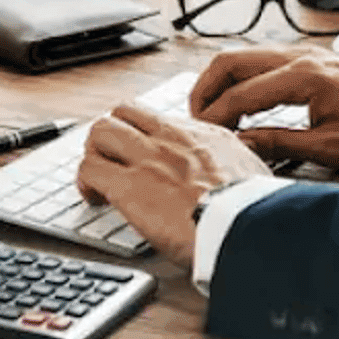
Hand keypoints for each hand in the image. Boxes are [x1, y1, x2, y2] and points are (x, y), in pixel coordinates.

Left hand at [76, 103, 269, 269]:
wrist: (244, 226)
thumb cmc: (252, 208)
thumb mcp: (254, 170)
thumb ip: (238, 161)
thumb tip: (242, 167)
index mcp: (202, 134)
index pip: (157, 117)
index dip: (141, 132)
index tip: (140, 152)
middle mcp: (171, 138)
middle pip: (122, 112)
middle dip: (111, 134)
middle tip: (112, 160)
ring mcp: (147, 158)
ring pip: (100, 131)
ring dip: (94, 153)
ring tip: (98, 178)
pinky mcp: (129, 186)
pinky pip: (89, 168)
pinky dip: (85, 181)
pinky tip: (94, 198)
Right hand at [190, 46, 338, 168]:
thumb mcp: (330, 147)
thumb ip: (280, 144)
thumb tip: (241, 146)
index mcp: (303, 77)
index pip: (240, 94)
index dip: (214, 117)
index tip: (201, 137)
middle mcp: (299, 57)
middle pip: (231, 61)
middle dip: (205, 90)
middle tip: (195, 120)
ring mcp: (304, 53)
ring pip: (243, 56)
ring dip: (222, 82)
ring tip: (212, 114)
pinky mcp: (310, 59)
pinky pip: (262, 61)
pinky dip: (242, 79)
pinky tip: (241, 104)